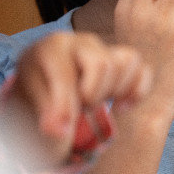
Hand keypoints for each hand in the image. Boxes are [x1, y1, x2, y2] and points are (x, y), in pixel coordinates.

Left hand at [0, 31, 150, 169]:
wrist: (44, 75)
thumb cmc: (38, 86)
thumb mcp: (31, 98)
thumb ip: (47, 113)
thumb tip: (60, 132)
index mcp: (53, 47)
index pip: (66, 75)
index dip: (65, 106)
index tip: (61, 132)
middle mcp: (82, 41)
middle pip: (104, 64)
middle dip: (93, 96)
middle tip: (79, 110)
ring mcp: (105, 47)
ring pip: (128, 62)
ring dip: (116, 91)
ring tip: (98, 105)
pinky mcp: (121, 57)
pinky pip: (142, 69)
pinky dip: (138, 91)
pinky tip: (121, 107)